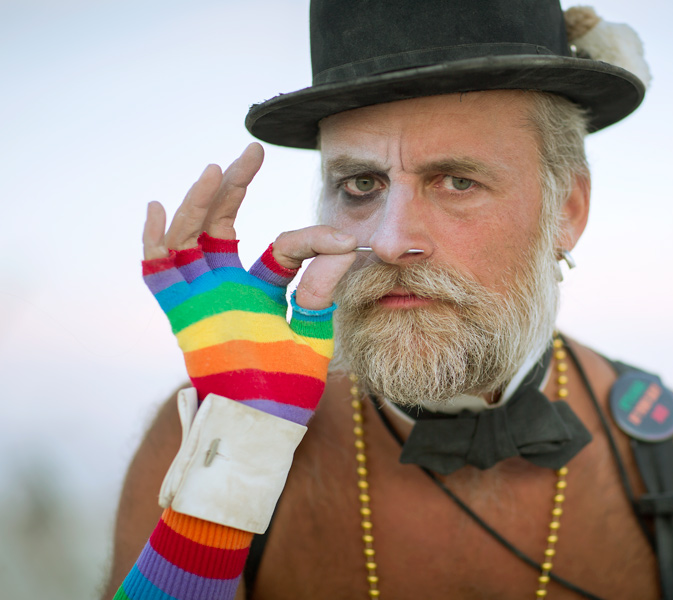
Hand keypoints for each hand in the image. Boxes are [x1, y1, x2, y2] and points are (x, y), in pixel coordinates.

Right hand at [141, 143, 356, 423]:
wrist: (263, 429)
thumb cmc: (288, 389)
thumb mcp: (313, 332)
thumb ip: (321, 291)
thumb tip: (343, 245)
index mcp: (264, 291)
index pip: (284, 249)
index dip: (314, 239)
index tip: (346, 240)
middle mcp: (229, 289)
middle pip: (223, 226)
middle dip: (236, 188)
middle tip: (252, 152)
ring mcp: (203, 300)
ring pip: (191, 239)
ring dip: (199, 203)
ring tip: (217, 170)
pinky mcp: (182, 316)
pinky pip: (159, 274)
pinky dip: (154, 243)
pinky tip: (157, 208)